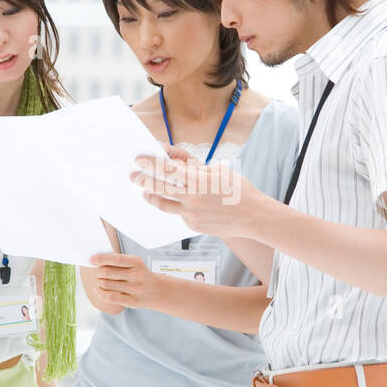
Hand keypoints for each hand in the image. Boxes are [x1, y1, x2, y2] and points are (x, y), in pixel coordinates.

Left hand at [88, 252, 161, 308]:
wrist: (156, 290)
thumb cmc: (139, 273)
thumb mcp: (134, 262)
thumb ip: (118, 261)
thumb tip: (96, 261)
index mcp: (137, 262)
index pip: (116, 259)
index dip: (101, 259)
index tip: (91, 260)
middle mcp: (137, 275)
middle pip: (108, 272)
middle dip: (97, 271)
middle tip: (95, 271)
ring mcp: (135, 289)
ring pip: (107, 284)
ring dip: (98, 281)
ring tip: (98, 280)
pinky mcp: (132, 301)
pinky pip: (111, 297)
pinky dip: (101, 293)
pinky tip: (97, 289)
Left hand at [130, 145, 267, 237]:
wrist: (253, 217)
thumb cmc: (239, 190)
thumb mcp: (218, 172)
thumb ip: (196, 169)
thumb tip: (177, 166)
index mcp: (198, 181)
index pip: (167, 170)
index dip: (150, 164)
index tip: (139, 160)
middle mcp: (192, 198)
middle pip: (159, 188)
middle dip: (143, 181)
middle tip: (133, 176)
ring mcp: (191, 214)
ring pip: (164, 204)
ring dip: (152, 197)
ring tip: (145, 192)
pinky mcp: (194, 225)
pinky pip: (179, 214)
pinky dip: (176, 207)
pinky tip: (178, 203)